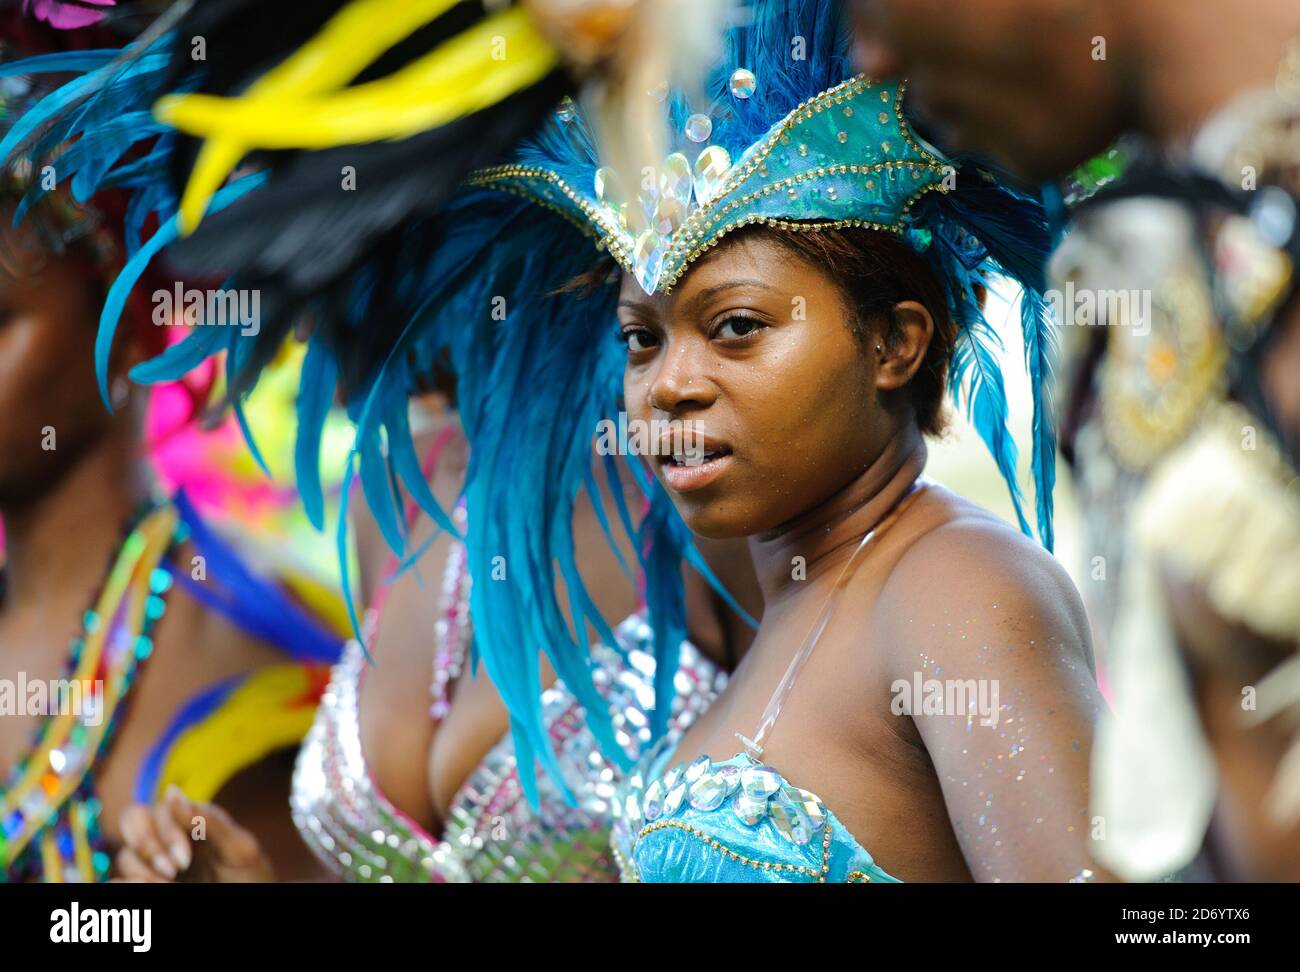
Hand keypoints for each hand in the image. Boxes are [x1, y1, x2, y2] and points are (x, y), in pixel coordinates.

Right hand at [116, 784, 274, 882]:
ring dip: (143, 874)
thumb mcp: (238, 848)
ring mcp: (154, 862)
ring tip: (171, 888)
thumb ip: (208, 820)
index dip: (166, 834)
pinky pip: (116, 880)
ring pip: (125, 857)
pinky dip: (126, 884)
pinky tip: (150, 890)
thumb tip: (170, 791)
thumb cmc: (248, 875)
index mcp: (190, 818)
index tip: (185, 861)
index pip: (158, 809)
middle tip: (173, 872)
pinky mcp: (144, 883)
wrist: (247, 902)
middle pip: (132, 821)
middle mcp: (167, 836)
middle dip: (147, 848)